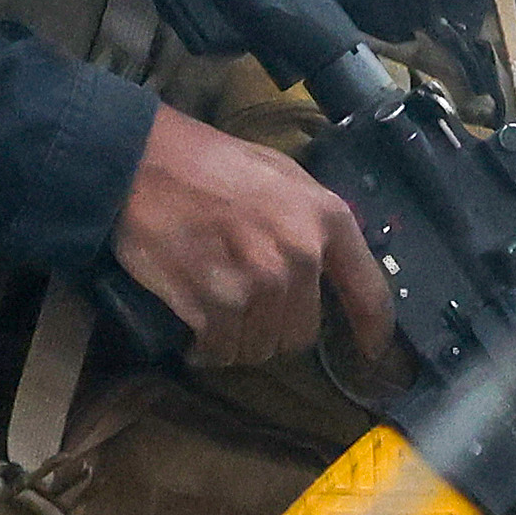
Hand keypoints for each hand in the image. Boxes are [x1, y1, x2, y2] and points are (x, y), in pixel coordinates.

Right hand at [109, 105, 395, 377]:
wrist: (141, 161)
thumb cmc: (210, 163)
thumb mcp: (282, 175)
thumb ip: (313, 220)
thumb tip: (331, 268)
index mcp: (327, 219)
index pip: (369, 294)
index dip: (373, 332)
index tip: (372, 353)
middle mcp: (300, 256)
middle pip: (302, 333)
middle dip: (276, 330)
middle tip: (245, 309)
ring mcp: (257, 283)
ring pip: (260, 348)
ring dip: (238, 341)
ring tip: (215, 310)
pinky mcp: (214, 304)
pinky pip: (221, 351)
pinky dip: (207, 349)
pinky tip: (194, 329)